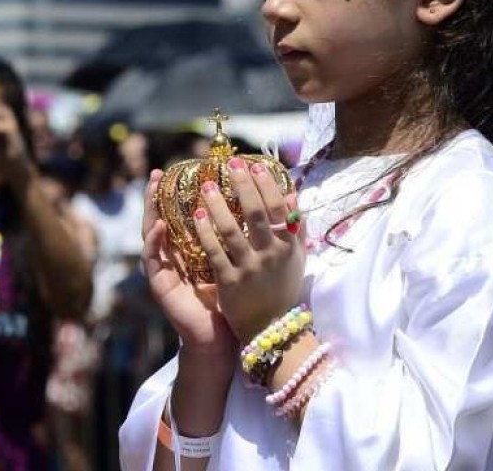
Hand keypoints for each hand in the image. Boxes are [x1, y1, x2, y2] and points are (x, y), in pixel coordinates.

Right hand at [142, 170, 237, 364]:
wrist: (224, 339)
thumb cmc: (234, 300)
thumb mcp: (241, 261)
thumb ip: (247, 236)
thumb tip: (271, 204)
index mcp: (192, 248)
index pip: (181, 215)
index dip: (178, 193)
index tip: (181, 170)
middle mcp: (175, 256)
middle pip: (161, 219)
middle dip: (157, 196)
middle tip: (158, 174)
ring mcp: (165, 269)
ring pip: (151, 234)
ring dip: (150, 210)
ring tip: (154, 190)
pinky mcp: (160, 284)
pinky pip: (153, 259)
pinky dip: (154, 240)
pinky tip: (160, 225)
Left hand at [194, 158, 304, 343]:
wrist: (270, 329)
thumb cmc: (282, 287)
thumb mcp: (296, 257)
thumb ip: (296, 226)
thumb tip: (292, 192)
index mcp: (288, 245)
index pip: (279, 208)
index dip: (266, 184)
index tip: (254, 165)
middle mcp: (271, 255)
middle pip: (255, 213)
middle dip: (242, 185)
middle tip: (230, 164)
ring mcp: (249, 269)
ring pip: (231, 230)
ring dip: (218, 205)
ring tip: (206, 186)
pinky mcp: (229, 283)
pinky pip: (215, 252)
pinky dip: (206, 232)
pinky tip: (197, 216)